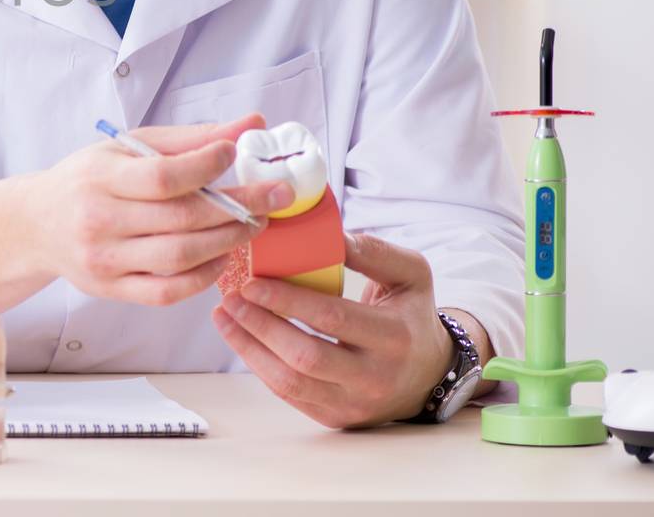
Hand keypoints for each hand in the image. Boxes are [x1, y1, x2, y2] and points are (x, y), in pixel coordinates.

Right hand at [29, 113, 295, 306]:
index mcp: (100, 176)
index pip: (162, 175)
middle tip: (274, 195)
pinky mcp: (111, 289)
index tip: (235, 153)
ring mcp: (104, 260)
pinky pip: (168, 291)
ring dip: (227, 241)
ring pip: (179, 258)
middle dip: (239, 206)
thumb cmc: (88, 179)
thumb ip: (189, 139)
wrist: (36, 224)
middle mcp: (98, 220)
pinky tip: (222, 255)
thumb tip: (251, 123)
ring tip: (253, 224)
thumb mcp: (127, 146)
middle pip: (181, 218)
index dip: (205, 165)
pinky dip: (204, 276)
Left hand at [211, 233, 454, 428]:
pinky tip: (240, 338)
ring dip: (249, 348)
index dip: (287, 301)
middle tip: (230, 298)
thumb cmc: (411, 314)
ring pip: (290, 382)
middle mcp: (375, 376)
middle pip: (305, 356)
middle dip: (260, 326)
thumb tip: (331, 236)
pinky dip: (259, 365)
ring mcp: (354, 402)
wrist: (429, 372)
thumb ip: (375, 252)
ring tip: (224, 317)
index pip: (332, 319)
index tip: (252, 282)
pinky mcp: (335, 417)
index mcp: (394, 336)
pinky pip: (288, 394)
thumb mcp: (411, 274)